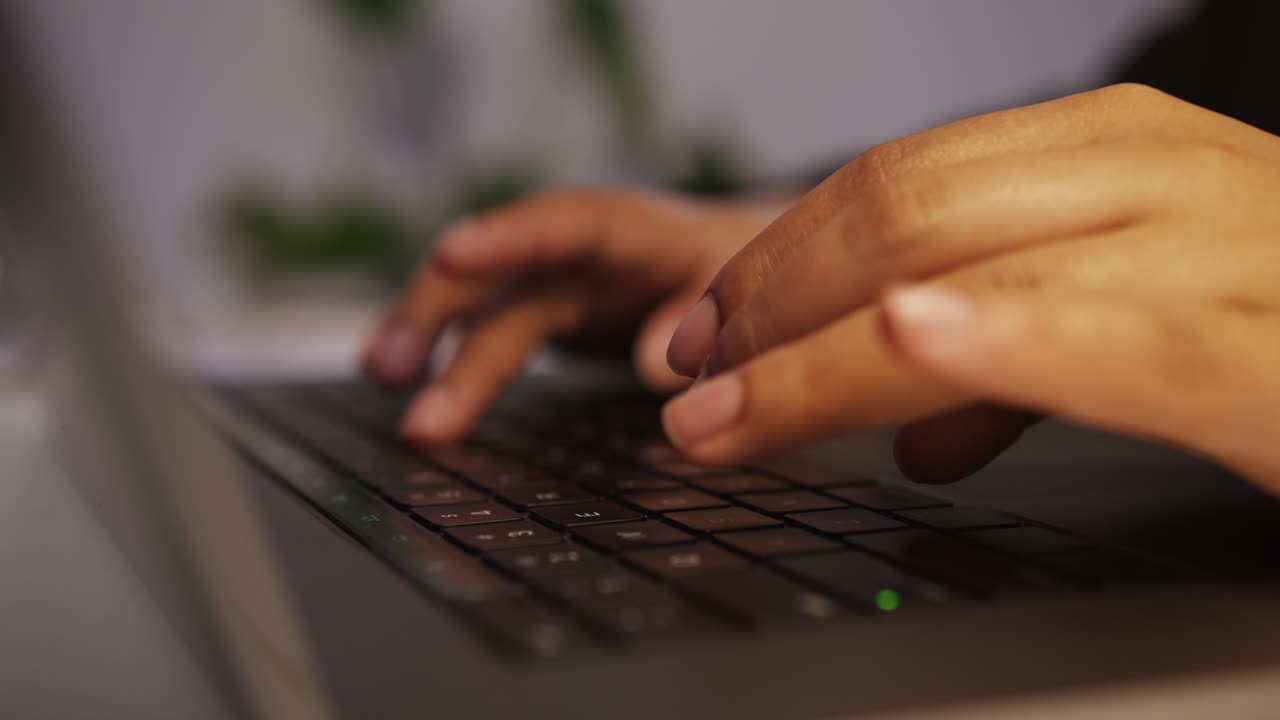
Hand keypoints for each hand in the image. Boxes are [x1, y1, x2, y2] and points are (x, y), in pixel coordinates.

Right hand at [363, 189, 777, 442]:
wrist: (741, 264)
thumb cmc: (745, 277)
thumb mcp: (749, 298)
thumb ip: (709, 324)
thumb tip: (659, 364)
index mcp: (638, 232)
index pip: (570, 223)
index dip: (512, 236)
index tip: (452, 253)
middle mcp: (582, 251)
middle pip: (502, 268)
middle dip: (442, 306)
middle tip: (392, 365)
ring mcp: (555, 280)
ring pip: (482, 305)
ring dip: (428, 340)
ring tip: (381, 381)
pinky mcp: (540, 313)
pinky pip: (481, 332)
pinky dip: (441, 356)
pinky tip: (398, 380)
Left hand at [661, 83, 1279, 492]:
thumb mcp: (1142, 310)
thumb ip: (1026, 358)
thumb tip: (916, 427)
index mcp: (1119, 155)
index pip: (899, 182)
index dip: (778, 257)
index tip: (699, 329)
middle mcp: (1166, 180)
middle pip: (908, 218)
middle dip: (773, 301)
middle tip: (687, 378)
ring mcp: (1229, 258)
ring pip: (976, 270)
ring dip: (823, 352)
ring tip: (727, 410)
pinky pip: (1128, 347)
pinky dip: (1015, 341)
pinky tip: (918, 337)